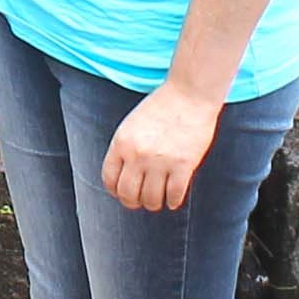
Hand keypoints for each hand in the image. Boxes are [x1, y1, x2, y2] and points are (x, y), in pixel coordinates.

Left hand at [102, 85, 222, 212]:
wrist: (189, 94)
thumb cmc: (162, 107)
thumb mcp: (131, 125)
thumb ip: (125, 149)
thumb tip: (124, 177)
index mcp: (121, 143)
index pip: (110, 180)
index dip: (116, 191)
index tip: (123, 193)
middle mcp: (138, 155)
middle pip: (128, 195)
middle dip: (133, 202)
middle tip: (140, 201)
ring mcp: (161, 162)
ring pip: (152, 200)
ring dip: (154, 204)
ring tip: (158, 199)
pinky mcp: (184, 166)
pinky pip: (175, 196)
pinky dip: (173, 201)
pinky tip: (174, 198)